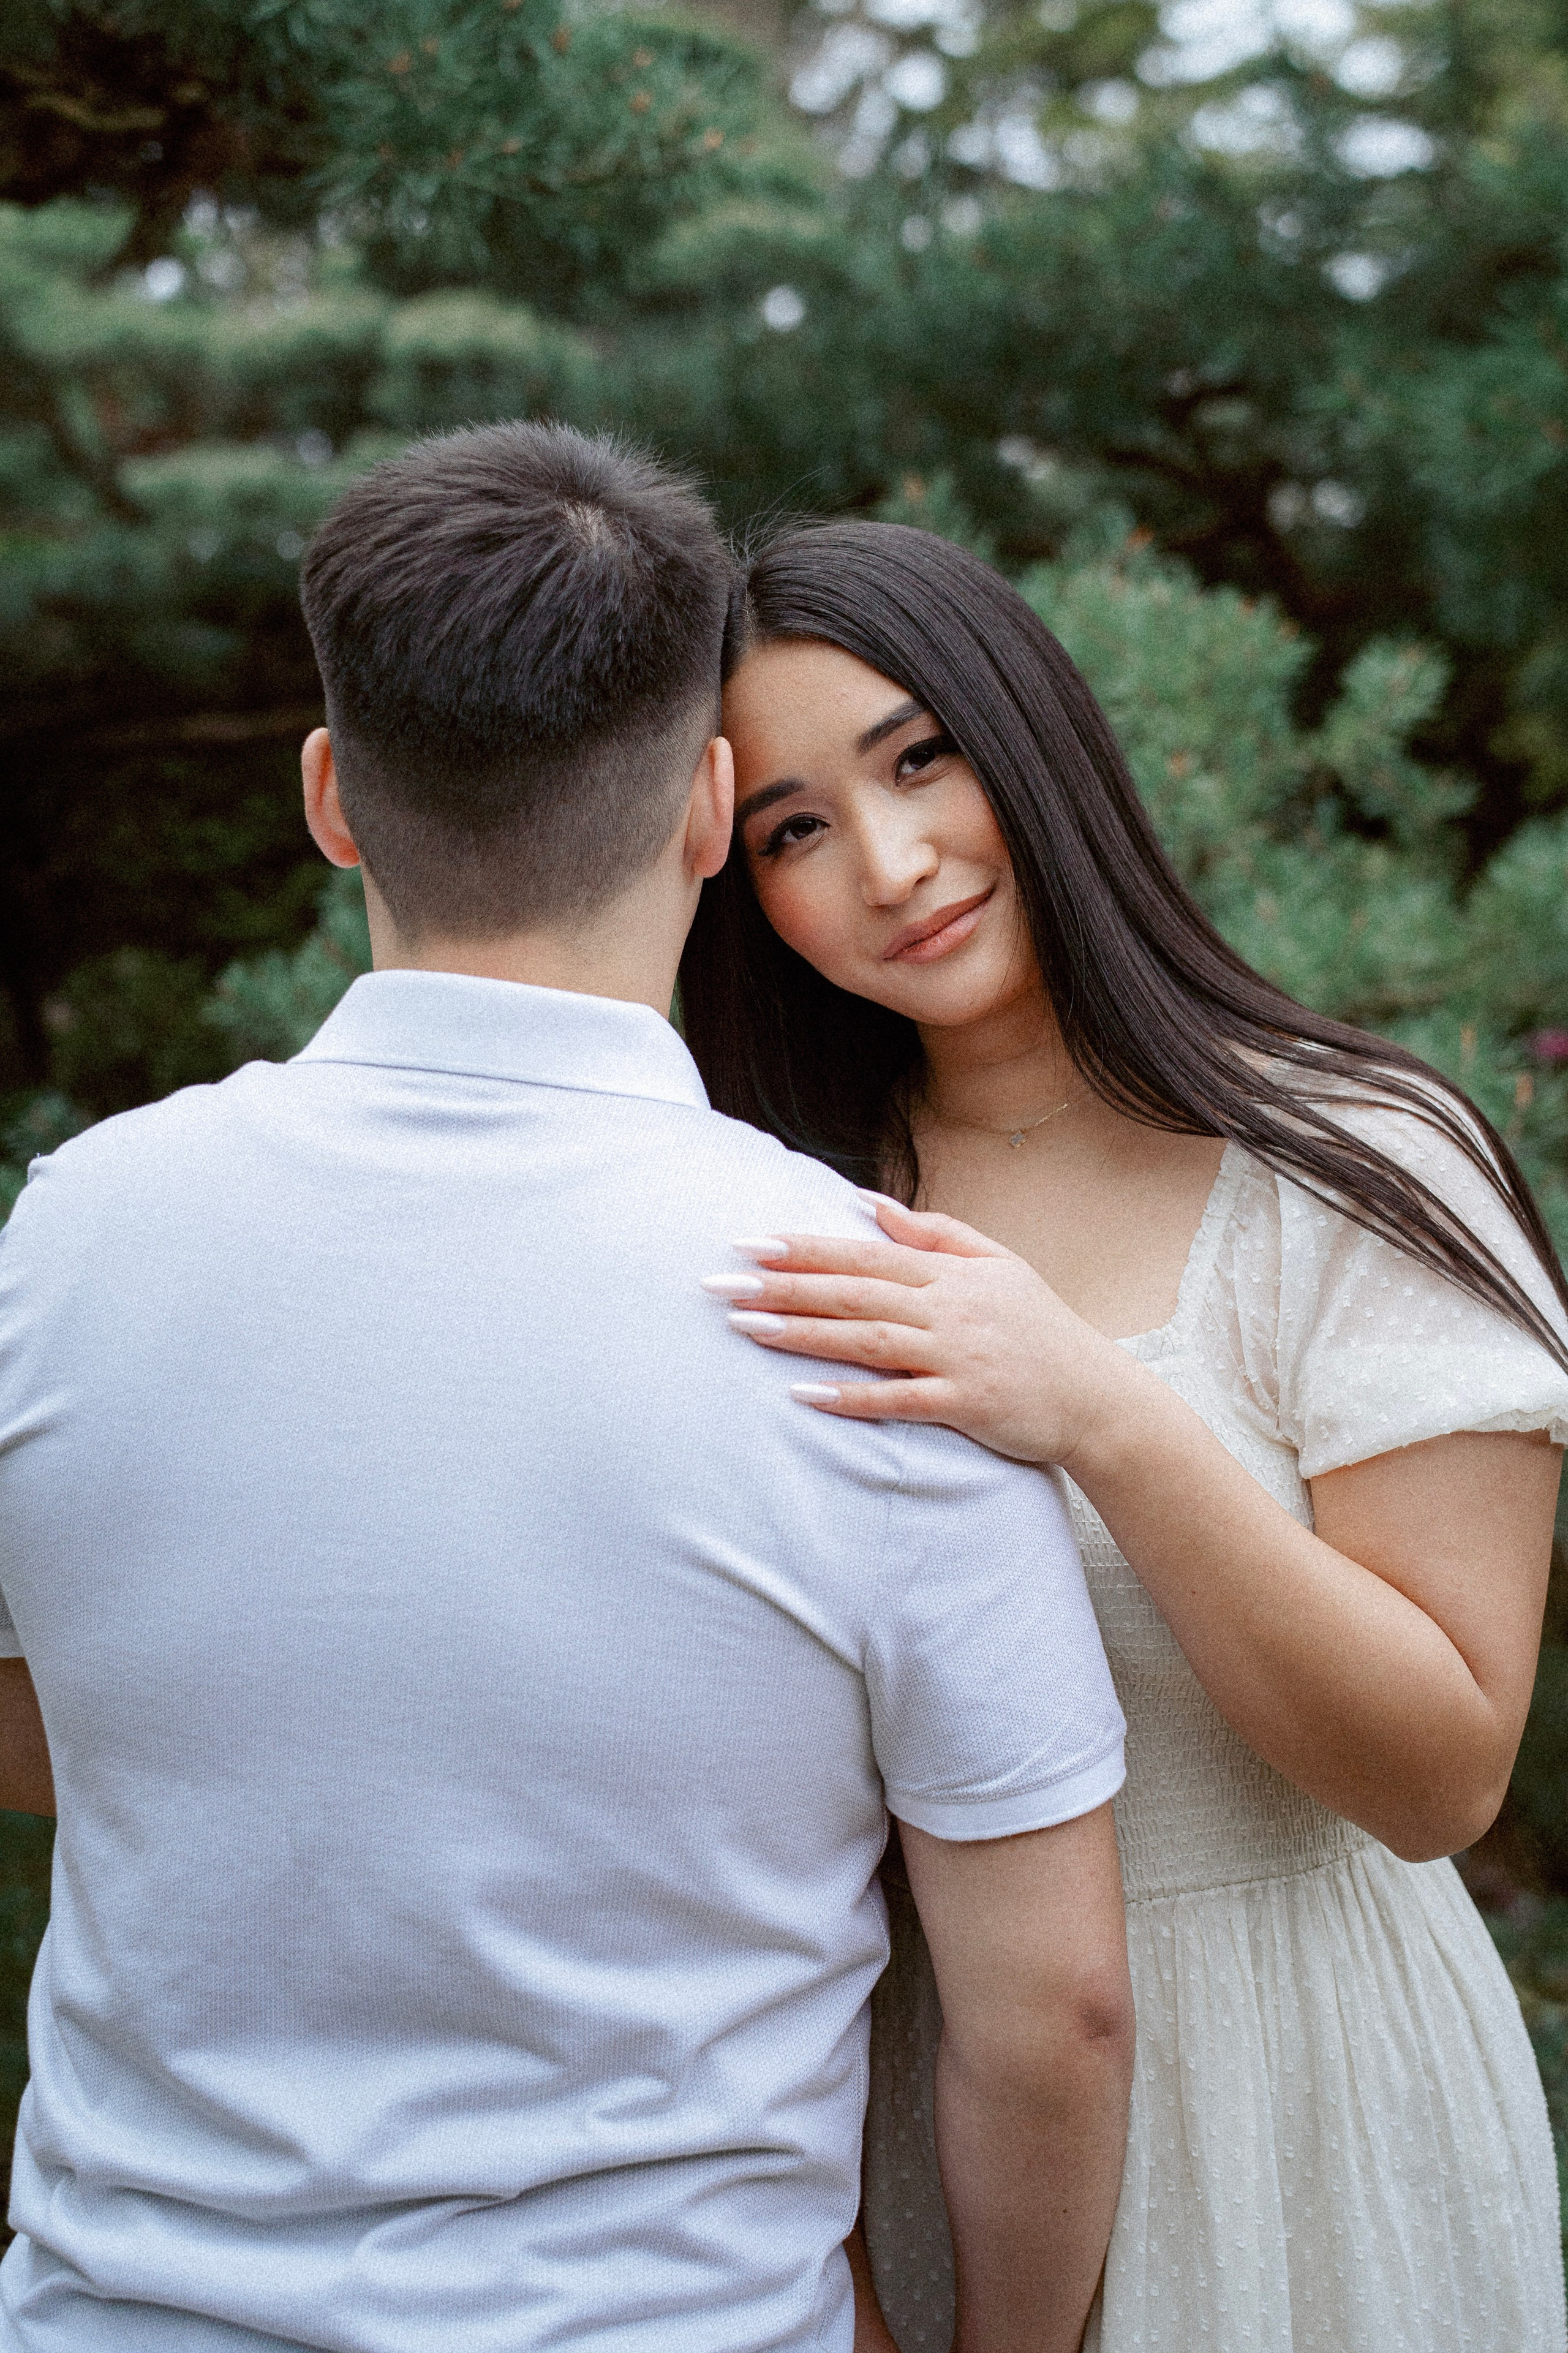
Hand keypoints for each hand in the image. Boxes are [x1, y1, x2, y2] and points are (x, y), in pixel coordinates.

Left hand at [702, 1194, 1134, 1468]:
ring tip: (744, 1327)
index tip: (749, 1242)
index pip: (865, 1254)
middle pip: (854, 1292)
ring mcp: (957, 1356)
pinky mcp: (965, 1404)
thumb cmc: (1042, 1331)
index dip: (805, 1248)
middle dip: (783, 1285)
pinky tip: (803, 1395)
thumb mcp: (999, 1265)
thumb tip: (871, 1204)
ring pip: (866, 1339)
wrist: (1098, 1398)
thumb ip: (936, 1232)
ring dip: (802, 1332)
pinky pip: (898, 1400)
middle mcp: (950, 1309)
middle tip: (721, 1283)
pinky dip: (850, 1397)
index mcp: (952, 1274)